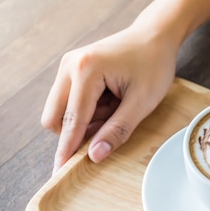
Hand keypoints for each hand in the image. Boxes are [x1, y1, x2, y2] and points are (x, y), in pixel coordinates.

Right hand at [41, 27, 177, 173]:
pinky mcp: (72, 70)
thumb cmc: (153, 66)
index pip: (72, 121)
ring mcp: (68, 66)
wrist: (154, 37)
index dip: (67, 149)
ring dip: (86, 120)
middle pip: (55, 118)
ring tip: (117, 106)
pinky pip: (70, 102)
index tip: (59, 173)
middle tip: (114, 122)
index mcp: (86, 70)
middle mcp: (69, 66)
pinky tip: (111, 101)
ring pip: (61, 111)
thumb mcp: (142, 102)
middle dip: (79, 131)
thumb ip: (118, 130)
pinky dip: (88, 110)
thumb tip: (95, 156)